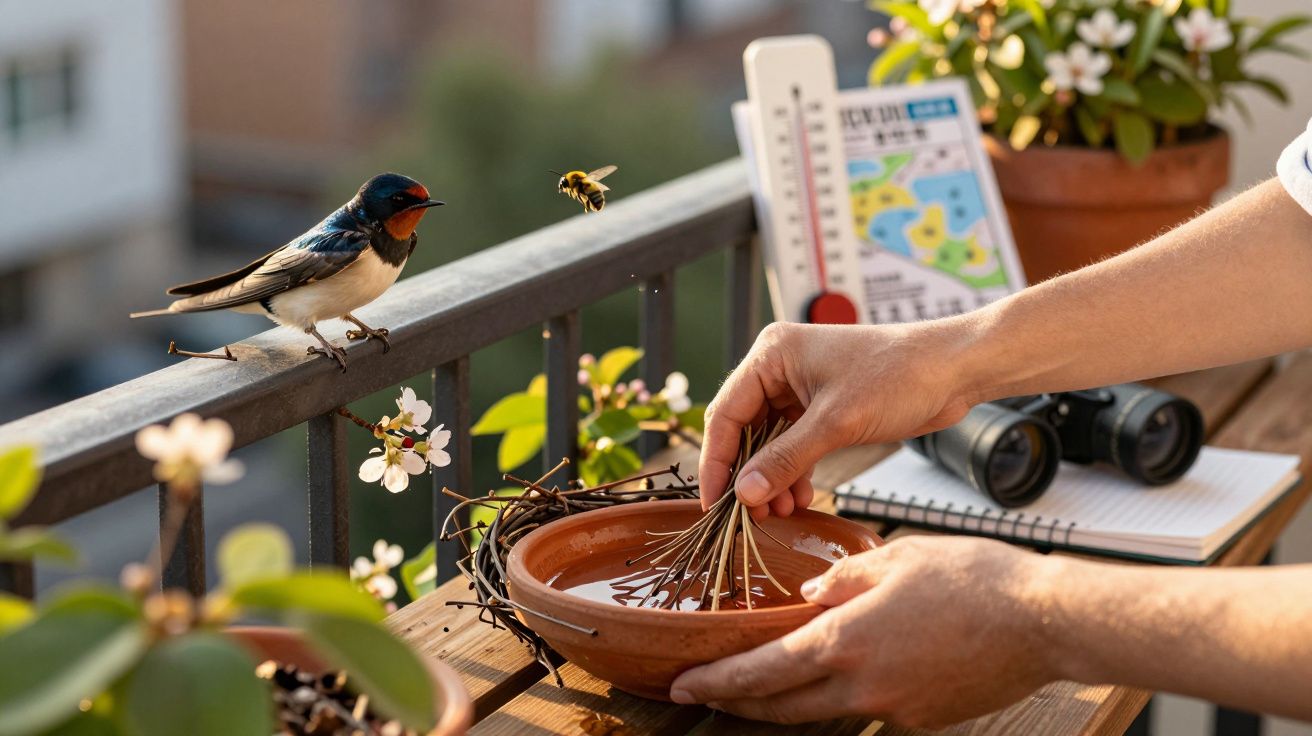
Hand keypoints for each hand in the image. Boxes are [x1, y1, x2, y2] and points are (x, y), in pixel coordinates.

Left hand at [668, 536, 1062, 727]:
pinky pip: (867, 708)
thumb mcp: (896, 557)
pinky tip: (844, 671)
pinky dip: (842, 694)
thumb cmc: (976, 580)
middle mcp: (863, 686)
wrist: (1046, 622)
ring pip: (821, 712)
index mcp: (846, 641)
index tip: (683, 686)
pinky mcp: (922, 719)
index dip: (717, 683)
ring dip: (786, 702)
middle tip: (702, 695)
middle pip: (781, 707)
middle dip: (736, 703)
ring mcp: (894, 709)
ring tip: (761, 686)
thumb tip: (808, 596)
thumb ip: (842, 578)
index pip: (761, 672)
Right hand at [699, 321, 973, 516]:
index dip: (717, 461)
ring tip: (779, 512)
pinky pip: (792, 443)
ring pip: (768, 440)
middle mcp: (779, 367)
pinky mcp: (822, 405)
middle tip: (749, 515)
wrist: (953, 369)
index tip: (715, 503)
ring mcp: (800, 386)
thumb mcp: (836, 423)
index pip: (726, 413)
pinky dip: (793, 471)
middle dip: (747, 473)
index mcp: (772, 354)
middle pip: (743, 429)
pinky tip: (799, 497)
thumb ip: (786, 459)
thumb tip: (744, 493)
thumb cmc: (899, 376)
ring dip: (771, 477)